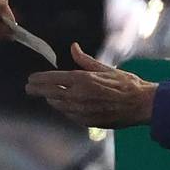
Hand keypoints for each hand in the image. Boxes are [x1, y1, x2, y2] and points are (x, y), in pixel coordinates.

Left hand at [24, 43, 157, 128]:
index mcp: (83, 80)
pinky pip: (68, 114)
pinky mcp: (86, 121)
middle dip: (37, 90)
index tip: (30, 79)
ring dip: (51, 99)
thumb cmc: (126, 84)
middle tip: (29, 88)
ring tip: (46, 95)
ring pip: (58, 105)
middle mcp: (79, 96)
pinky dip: (64, 108)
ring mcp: (81, 111)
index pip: (52, 79)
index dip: (39, 79)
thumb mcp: (105, 68)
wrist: (140, 105)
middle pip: (50, 94)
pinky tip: (63, 104)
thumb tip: (73, 47)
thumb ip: (85, 60)